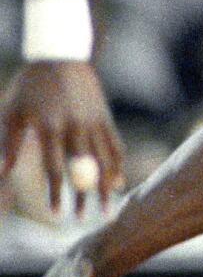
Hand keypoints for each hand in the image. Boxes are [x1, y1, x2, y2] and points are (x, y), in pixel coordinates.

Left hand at [0, 62, 122, 212]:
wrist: (60, 57)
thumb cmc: (30, 86)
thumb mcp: (14, 112)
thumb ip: (10, 144)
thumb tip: (2, 173)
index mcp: (50, 127)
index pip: (54, 168)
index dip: (55, 192)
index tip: (55, 213)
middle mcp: (76, 127)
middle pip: (83, 170)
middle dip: (84, 197)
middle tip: (85, 220)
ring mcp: (93, 122)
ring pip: (104, 161)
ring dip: (106, 188)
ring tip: (107, 210)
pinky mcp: (105, 118)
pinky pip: (114, 146)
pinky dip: (117, 167)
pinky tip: (118, 184)